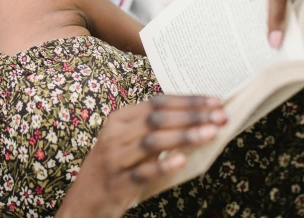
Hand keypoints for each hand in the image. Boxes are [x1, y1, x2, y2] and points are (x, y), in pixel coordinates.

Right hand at [57, 96, 225, 217]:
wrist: (84, 201)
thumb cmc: (113, 167)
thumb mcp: (128, 142)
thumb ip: (153, 131)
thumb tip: (195, 118)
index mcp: (119, 119)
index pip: (157, 103)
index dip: (187, 101)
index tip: (215, 102)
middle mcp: (114, 134)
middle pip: (156, 119)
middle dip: (191, 116)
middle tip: (220, 116)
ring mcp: (115, 159)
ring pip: (151, 142)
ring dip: (183, 136)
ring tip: (210, 133)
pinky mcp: (118, 183)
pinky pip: (142, 172)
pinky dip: (162, 165)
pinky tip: (182, 161)